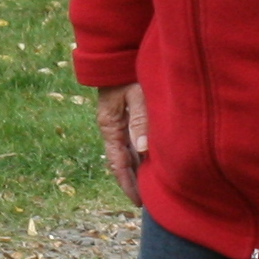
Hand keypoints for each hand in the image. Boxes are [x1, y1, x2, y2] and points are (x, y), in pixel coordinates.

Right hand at [93, 83, 146, 200]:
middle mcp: (111, 129)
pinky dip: (138, 157)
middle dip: (132, 183)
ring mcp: (117, 124)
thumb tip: (144, 150)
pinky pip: (130, 143)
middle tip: (145, 203)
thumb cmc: (128, 73)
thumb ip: (140, 120)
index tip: (137, 202)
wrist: (116, 55)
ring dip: (136, 171)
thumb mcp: (136, 95)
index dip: (127, 183)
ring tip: (148, 190)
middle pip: (121, 162)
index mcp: (110, 126)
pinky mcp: (124, 118)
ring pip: (127, 154)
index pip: (118, 163)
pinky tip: (148, 165)